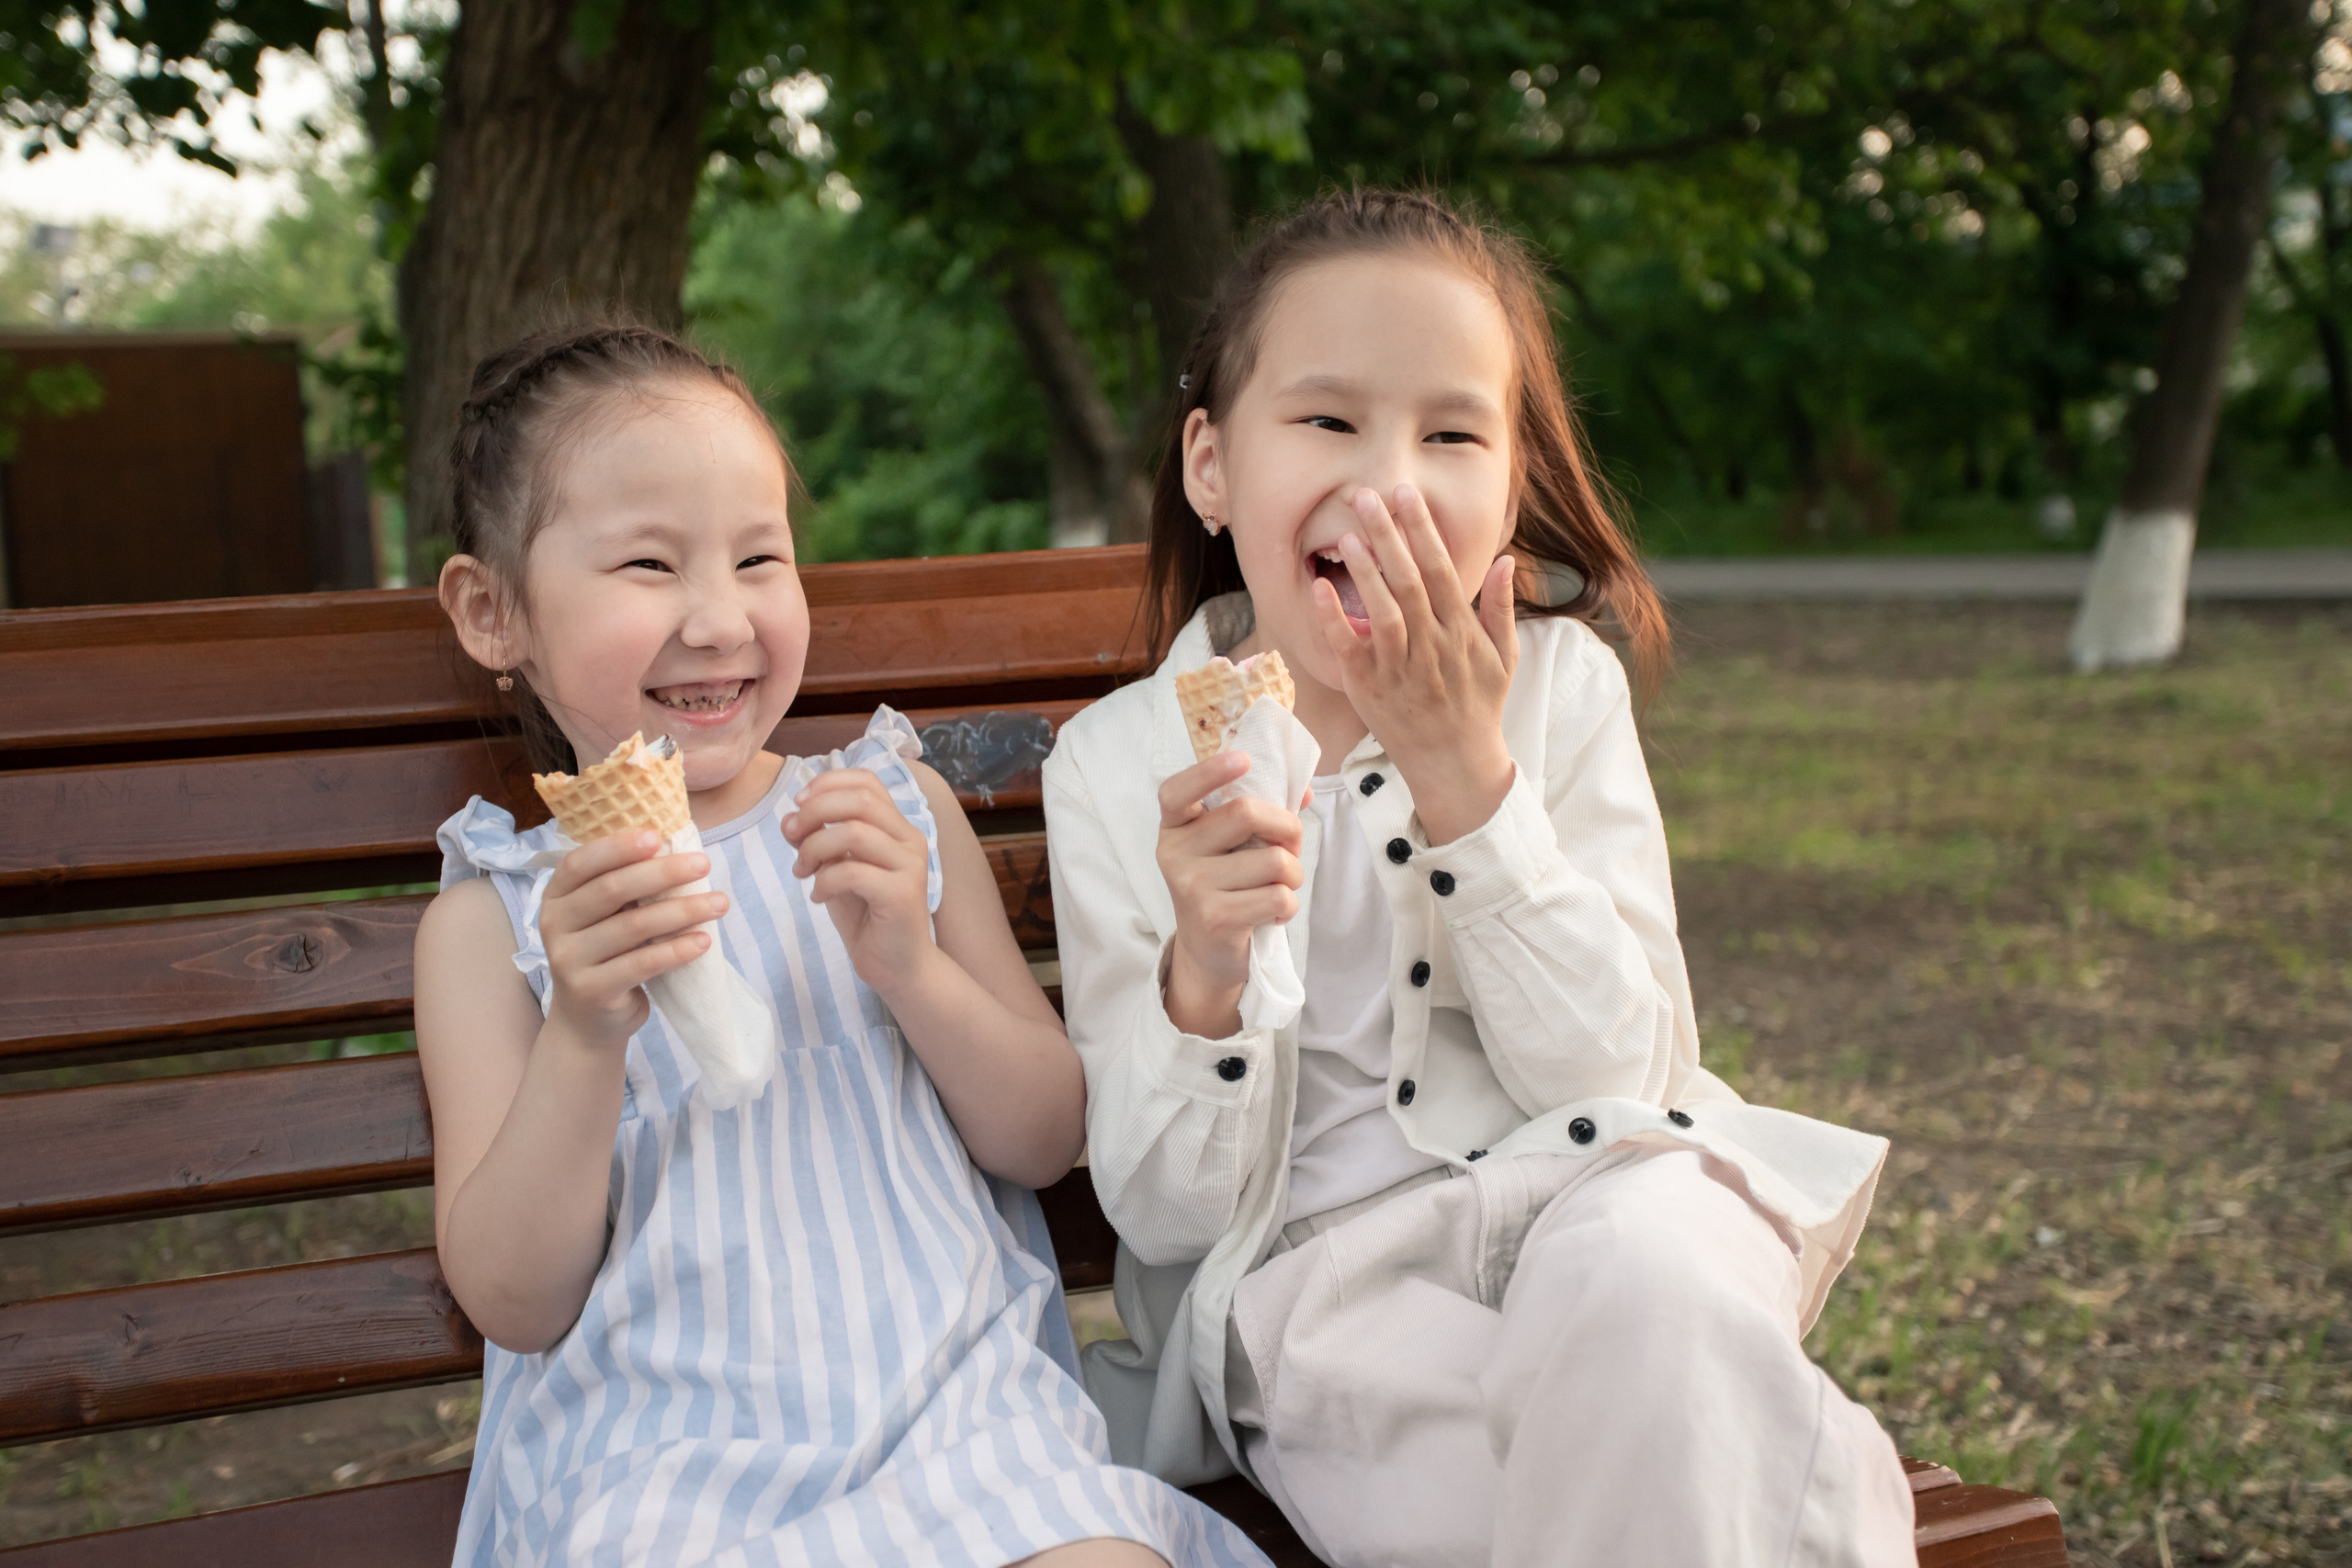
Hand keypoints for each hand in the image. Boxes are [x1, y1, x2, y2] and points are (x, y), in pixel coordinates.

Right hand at [540, 830, 724, 1047]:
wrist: (589, 1021)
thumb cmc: (607, 955)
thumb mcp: (606, 917)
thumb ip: (625, 887)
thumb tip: (676, 847)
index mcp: (556, 897)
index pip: (581, 862)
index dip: (618, 847)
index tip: (657, 836)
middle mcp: (554, 925)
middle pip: (611, 889)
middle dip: (663, 873)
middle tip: (704, 863)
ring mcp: (568, 960)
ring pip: (633, 926)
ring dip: (682, 910)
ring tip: (720, 903)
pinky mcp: (591, 990)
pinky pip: (641, 964)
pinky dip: (676, 950)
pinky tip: (704, 941)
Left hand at [783, 767, 934, 992]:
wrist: (897, 966)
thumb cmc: (867, 916)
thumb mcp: (835, 870)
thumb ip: (818, 841)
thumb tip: (790, 818)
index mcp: (897, 827)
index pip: (867, 781)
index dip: (829, 782)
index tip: (798, 802)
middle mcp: (910, 840)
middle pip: (860, 800)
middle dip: (814, 811)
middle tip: (790, 835)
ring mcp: (911, 866)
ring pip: (855, 833)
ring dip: (815, 847)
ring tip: (801, 871)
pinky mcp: (902, 895)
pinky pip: (853, 872)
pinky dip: (824, 881)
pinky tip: (819, 896)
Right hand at [1155, 752, 1306, 1037]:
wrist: (1207, 952)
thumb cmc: (1226, 886)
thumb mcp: (1229, 846)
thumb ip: (1260, 813)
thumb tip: (1304, 791)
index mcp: (1175, 826)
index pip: (1177, 791)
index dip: (1209, 771)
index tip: (1243, 760)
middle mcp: (1175, 853)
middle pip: (1247, 813)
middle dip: (1288, 828)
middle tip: (1290, 846)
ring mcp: (1191, 887)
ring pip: (1273, 861)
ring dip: (1294, 874)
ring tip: (1280, 886)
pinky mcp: (1215, 919)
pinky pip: (1278, 896)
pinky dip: (1289, 904)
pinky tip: (1273, 912)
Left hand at [1311, 483, 1517, 844]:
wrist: (1454, 765)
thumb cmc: (1478, 706)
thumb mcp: (1504, 657)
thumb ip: (1501, 608)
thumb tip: (1507, 560)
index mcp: (1462, 633)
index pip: (1441, 570)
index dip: (1422, 530)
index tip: (1406, 494)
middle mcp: (1432, 647)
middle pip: (1408, 582)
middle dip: (1388, 535)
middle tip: (1366, 495)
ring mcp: (1400, 670)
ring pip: (1383, 612)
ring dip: (1365, 571)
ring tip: (1346, 533)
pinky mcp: (1370, 689)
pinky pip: (1350, 650)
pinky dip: (1335, 619)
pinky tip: (1319, 589)